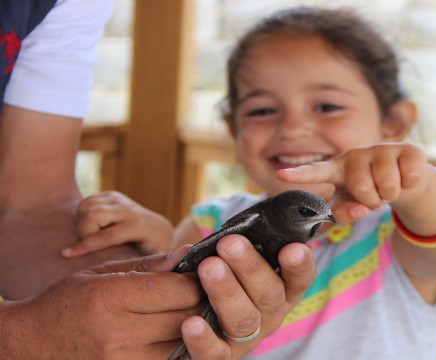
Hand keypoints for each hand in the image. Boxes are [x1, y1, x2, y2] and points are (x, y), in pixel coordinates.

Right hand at [1, 247, 210, 358]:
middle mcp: (118, 333)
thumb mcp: (104, 272)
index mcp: (112, 298)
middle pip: (185, 317)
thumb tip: (190, 253)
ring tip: (198, 313)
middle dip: (203, 303)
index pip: (176, 289)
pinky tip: (180, 335)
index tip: (205, 274)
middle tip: (212, 292)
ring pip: (183, 345)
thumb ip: (150, 265)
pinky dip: (179, 349)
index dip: (198, 280)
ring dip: (196, 329)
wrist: (32, 343)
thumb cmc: (70, 300)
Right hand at [63, 191, 172, 256]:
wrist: (160, 230)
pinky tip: (94, 226)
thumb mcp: (151, 262)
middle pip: (91, 215)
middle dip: (83, 232)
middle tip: (89, 244)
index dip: (85, 246)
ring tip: (93, 236)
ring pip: (86, 206)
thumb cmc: (153, 253)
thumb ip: (140, 267)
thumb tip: (127, 281)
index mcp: (138, 227)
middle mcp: (128, 209)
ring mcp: (119, 199)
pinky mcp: (111, 195)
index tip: (66, 254)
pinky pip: (86, 201)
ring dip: (82, 223)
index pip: (106, 236)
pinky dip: (83, 214)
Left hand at [181, 234, 316, 358]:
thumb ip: (233, 243)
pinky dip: (204, 340)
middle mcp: (270, 314)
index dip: (299, 265)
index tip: (292, 249)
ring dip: (226, 292)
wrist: (192, 312)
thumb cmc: (220, 275)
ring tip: (209, 267)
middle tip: (230, 244)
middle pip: (268, 294)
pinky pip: (215, 354)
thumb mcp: (232, 257)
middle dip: (250, 267)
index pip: (300, 277)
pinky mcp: (221, 356)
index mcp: (282, 289)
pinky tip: (191, 323)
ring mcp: (247, 338)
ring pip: (243, 319)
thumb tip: (223, 235)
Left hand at [277, 142, 430, 222]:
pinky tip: (406, 177)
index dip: (299, 174)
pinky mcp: (406, 148)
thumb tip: (359, 210)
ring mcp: (380, 148)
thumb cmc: (371, 194)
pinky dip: (409, 186)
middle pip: (362, 188)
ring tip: (389, 187)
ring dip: (391, 195)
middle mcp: (355, 155)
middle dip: (372, 201)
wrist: (405, 182)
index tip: (281, 175)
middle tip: (375, 196)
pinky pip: (408, 178)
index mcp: (336, 170)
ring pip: (387, 185)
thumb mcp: (353, 207)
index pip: (315, 172)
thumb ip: (346, 213)